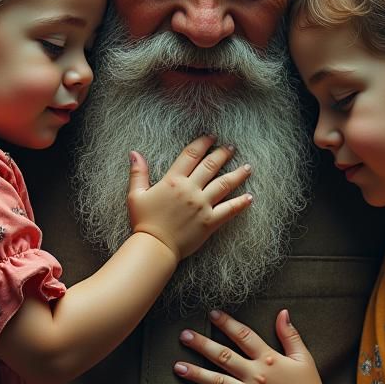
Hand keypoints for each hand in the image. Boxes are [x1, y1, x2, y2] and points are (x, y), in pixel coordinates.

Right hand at [128, 136, 252, 259]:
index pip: (191, 155)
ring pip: (224, 184)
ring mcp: (202, 205)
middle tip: (231, 147)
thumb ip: (138, 172)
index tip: (211, 137)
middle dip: (222, 154)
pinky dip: (241, 203)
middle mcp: (190, 190)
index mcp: (173, 181)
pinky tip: (250, 197)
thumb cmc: (143, 221)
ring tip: (247, 167)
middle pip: (210, 166)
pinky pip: (229, 210)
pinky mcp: (210, 221)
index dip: (202, 143)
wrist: (154, 246)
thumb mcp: (136, 194)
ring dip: (237, 174)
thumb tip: (134, 152)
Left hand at [174, 308, 327, 383]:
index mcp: (268, 359)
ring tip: (178, 367)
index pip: (243, 336)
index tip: (212, 313)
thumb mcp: (303, 357)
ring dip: (196, 374)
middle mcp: (255, 376)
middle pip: (223, 356)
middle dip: (202, 344)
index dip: (226, 323)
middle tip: (184, 336)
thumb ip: (290, 334)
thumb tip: (282, 313)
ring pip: (217, 383)